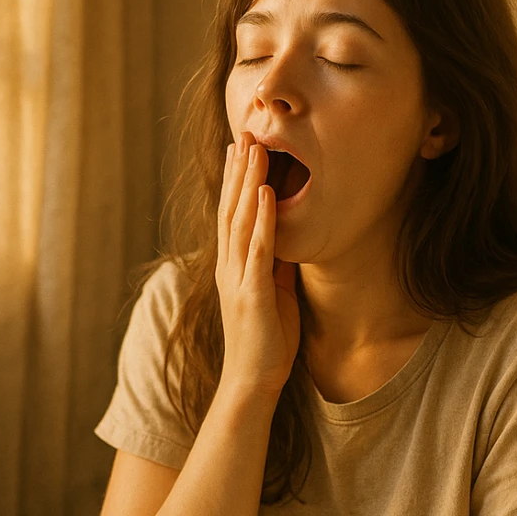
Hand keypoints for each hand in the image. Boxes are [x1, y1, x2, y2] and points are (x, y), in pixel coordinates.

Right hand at [216, 132, 300, 402]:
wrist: (252, 382)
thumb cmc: (266, 342)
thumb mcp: (275, 294)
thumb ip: (275, 266)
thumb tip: (285, 239)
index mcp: (234, 267)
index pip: (231, 215)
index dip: (235, 181)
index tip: (240, 149)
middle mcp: (230, 267)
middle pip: (232, 209)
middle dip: (239, 171)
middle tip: (246, 133)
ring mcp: (239, 279)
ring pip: (241, 221)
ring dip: (248, 183)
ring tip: (255, 150)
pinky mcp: (252, 294)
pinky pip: (258, 250)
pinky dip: (263, 220)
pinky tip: (267, 194)